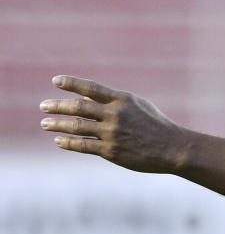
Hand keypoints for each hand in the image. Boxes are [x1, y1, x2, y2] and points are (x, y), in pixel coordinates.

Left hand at [40, 75, 188, 172]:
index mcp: (123, 100)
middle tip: (43, 106)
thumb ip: (114, 102)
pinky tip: (59, 140)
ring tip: (45, 124)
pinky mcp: (112, 151)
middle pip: (78, 108)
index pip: (91, 88)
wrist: (173, 148)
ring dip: (57, 124)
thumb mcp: (138, 106)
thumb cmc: (156, 125)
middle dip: (57, 106)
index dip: (72, 83)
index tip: (56, 81)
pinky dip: (68, 142)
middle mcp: (116, 115)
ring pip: (77, 127)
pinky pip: (84, 146)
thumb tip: (87, 99)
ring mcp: (113, 134)